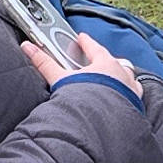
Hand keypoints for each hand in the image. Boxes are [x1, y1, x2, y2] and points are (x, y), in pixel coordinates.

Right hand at [22, 33, 144, 96]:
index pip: (95, 47)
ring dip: (121, 78)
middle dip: (106, 60)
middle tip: (98, 62)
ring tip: (112, 81)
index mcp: (106, 64)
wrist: (102, 125)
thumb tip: (27, 47)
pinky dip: (129, 94)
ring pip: (128, 78)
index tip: (82, 38)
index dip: (86, 42)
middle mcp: (122, 74)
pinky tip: (123, 100)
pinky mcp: (135, 107)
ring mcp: (132, 90)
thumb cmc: (85, 99)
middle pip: (115, 61)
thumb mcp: (60, 79)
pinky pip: (135, 96)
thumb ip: (44, 63)